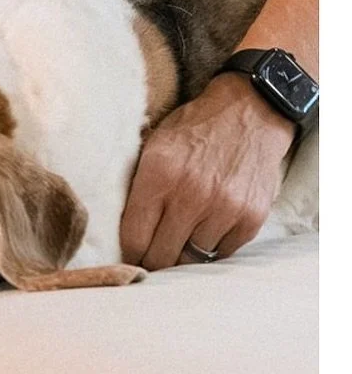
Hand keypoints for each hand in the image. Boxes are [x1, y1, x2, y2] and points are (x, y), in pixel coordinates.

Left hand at [120, 73, 293, 270]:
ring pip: (193, 258)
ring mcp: (224, 209)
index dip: (129, 253)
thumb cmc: (194, 129)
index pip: (134, 237)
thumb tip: (123, 229)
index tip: (130, 256)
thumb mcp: (155, 144)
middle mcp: (191, 195)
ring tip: (180, 240)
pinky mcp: (250, 218)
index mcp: (159, 174)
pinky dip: (213, 247)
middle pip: (162, 256)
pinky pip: (223, 253)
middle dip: (154, 260)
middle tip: (152, 257)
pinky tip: (207, 230)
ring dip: (185, 252)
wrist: (250, 113)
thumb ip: (140, 185)